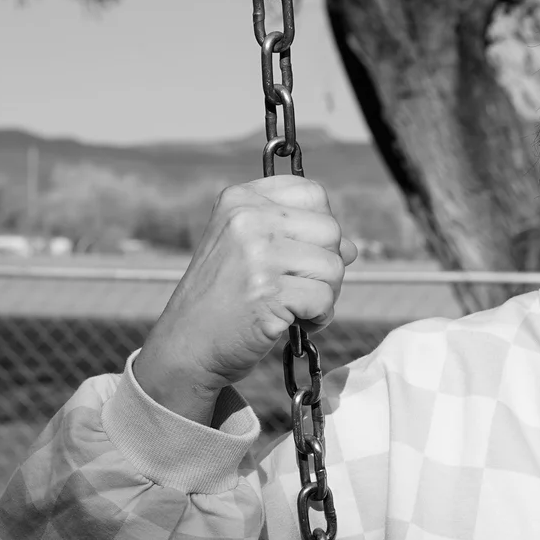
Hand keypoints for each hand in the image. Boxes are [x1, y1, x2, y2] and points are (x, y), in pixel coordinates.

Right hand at [135, 176, 357, 422]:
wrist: (186, 346)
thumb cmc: (223, 300)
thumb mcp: (249, 251)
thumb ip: (298, 238)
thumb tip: (353, 248)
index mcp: (239, 200)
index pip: (313, 193)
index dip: (318, 228)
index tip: (298, 253)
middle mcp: (247, 220)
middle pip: (330, 230)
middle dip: (326, 266)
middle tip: (298, 288)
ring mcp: (257, 255)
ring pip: (334, 267)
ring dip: (325, 295)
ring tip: (293, 307)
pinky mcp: (269, 293)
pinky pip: (325, 300)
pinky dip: (318, 318)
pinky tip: (292, 323)